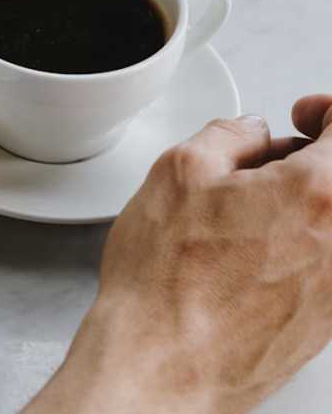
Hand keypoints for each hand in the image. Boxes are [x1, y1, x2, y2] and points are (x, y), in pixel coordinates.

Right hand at [23, 96, 331, 413]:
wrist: (161, 365)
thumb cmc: (165, 284)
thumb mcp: (177, 171)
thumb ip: (228, 134)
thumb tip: (248, 134)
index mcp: (320, 193)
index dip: (327, 111)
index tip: (306, 116)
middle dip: (317, 158)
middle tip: (277, 159)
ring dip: (308, 204)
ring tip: (251, 212)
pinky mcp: (327, 321)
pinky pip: (326, 264)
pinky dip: (302, 246)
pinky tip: (250, 255)